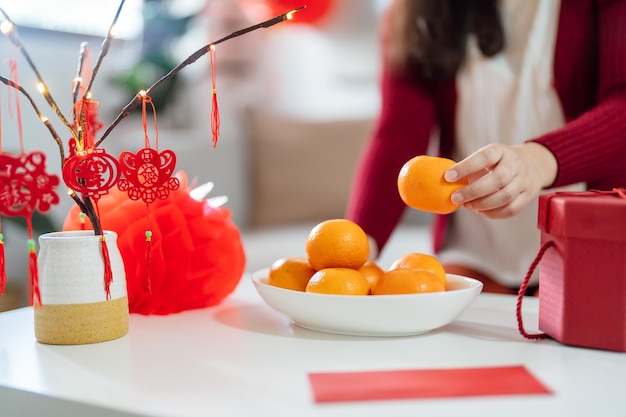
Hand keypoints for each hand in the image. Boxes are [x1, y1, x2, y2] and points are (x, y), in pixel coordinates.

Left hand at [443, 142, 557, 218]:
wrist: (534, 163)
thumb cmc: (500, 162)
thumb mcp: (488, 156)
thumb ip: (471, 167)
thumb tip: (448, 181)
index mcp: (502, 151)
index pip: (485, 158)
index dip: (466, 167)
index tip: (448, 176)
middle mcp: (515, 165)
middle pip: (498, 179)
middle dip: (473, 191)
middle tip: (455, 197)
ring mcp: (524, 181)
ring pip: (505, 196)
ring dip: (483, 204)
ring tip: (467, 205)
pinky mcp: (527, 196)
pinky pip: (512, 209)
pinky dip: (494, 213)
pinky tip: (481, 211)